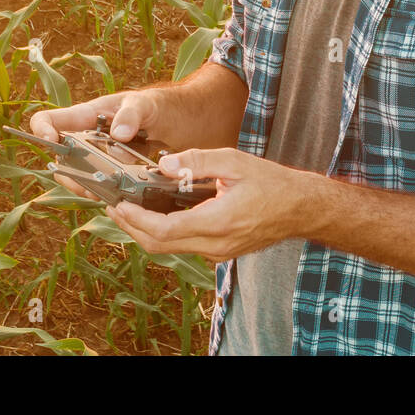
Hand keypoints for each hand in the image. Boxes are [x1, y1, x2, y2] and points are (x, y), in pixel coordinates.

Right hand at [27, 90, 161, 200]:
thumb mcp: (144, 105)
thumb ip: (131, 115)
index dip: (42, 129)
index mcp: (87, 115)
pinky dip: (104, 192)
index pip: (50, 119)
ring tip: (102, 194)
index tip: (50, 141)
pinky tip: (117, 196)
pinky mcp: (113, 170)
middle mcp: (87, 137)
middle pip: (59, 157)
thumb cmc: (156, 105)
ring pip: (77, 175)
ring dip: (85, 186)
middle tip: (85, 184)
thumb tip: (118, 133)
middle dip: (67, 173)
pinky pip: (99, 184)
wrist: (177, 121)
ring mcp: (99, 155)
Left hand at [104, 147, 314, 262]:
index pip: (164, 230)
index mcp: (217, 222)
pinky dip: (164, 232)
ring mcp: (217, 253)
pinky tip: (157, 212)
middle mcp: (214, 245)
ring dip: (145, 231)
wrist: (301, 208)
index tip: (119, 204)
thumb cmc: (272, 183)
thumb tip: (163, 164)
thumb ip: (197, 161)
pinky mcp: (220, 252)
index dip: (136, 219)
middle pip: (159, 245)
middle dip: (131, 227)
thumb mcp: (234, 161)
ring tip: (128, 208)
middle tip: (113, 206)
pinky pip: (184, 246)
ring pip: (170, 249)